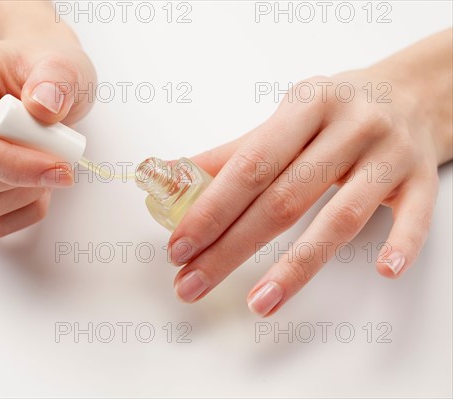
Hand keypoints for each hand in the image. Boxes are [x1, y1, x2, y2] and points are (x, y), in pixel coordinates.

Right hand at [0, 35, 95, 236]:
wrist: (42, 84)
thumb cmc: (46, 70)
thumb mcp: (64, 63)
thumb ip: (58, 78)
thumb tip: (42, 107)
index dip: (10, 162)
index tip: (59, 167)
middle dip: (16, 181)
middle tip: (60, 164)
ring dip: (23, 195)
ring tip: (50, 163)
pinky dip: (23, 210)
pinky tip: (38, 182)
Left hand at [168, 30, 451, 315]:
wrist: (413, 91)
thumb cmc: (337, 109)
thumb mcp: (287, 117)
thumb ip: (234, 152)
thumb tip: (172, 175)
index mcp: (306, 105)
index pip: (250, 166)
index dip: (211, 210)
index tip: (179, 247)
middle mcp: (349, 127)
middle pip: (283, 199)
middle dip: (231, 248)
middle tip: (193, 283)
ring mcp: (389, 154)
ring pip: (339, 217)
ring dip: (296, 267)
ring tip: (259, 302)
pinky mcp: (421, 179)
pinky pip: (415, 215)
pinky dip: (401, 243)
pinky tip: (383, 271)